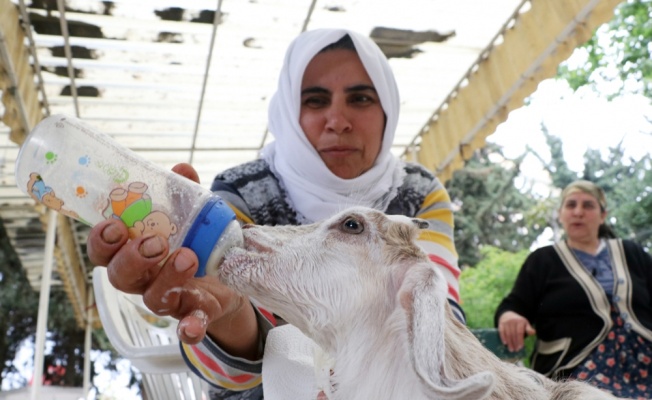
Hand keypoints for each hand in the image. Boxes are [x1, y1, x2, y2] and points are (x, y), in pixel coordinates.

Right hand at [87, 163, 259, 358]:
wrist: (228, 279)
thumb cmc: (195, 242)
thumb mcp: (190, 216)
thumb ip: (183, 194)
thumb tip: (181, 169)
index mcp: (135, 253)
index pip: (104, 251)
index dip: (101, 241)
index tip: (113, 225)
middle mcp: (145, 279)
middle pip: (121, 277)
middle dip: (132, 259)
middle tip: (154, 243)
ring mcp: (169, 299)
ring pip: (153, 298)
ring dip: (166, 278)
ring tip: (187, 256)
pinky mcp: (196, 312)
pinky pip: (187, 325)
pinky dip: (189, 328)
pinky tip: (191, 326)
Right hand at [497, 311, 535, 351]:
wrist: (508, 314)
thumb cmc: (519, 322)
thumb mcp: (525, 323)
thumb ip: (529, 329)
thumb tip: (533, 332)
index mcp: (520, 321)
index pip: (519, 332)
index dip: (520, 340)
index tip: (520, 347)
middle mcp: (512, 321)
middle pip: (513, 334)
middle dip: (514, 343)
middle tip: (516, 350)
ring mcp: (506, 322)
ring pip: (507, 334)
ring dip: (509, 343)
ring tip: (511, 349)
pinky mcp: (501, 324)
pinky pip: (501, 332)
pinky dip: (503, 338)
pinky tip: (505, 343)